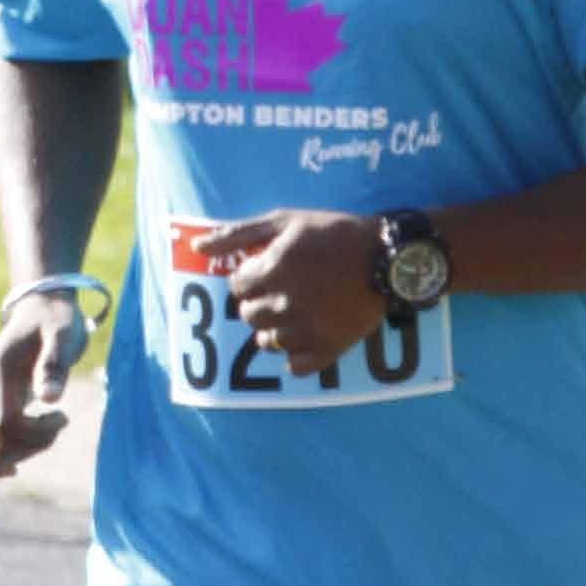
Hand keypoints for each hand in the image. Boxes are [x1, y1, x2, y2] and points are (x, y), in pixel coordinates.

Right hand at [0, 301, 84, 480]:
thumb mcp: (63, 337)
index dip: (37, 433)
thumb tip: (51, 399)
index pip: (6, 425)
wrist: (39, 309)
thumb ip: (55, 366)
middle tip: (60, 420)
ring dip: (22, 454)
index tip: (63, 414)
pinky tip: (15, 469)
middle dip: (34, 446)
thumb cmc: (56, 323)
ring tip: (48, 430)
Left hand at [207, 208, 382, 372]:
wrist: (387, 257)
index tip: (268, 270)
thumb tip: (198, 248)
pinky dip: (297, 354)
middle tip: (282, 289)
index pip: (237, 286)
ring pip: (267, 341)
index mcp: (273, 269)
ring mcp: (308, 328)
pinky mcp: (330, 347)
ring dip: (275, 327)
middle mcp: (286, 302)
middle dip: (259, 301)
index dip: (250, 277)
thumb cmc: (333, 233)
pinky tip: (308, 334)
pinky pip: (296, 365)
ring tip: (296, 310)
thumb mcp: (284, 221)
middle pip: (248, 315)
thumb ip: (237, 234)